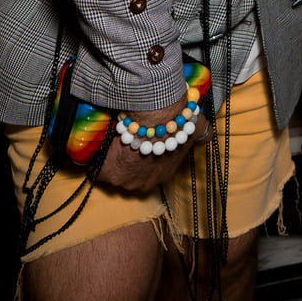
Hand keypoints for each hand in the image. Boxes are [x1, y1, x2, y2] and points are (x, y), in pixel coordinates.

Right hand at [96, 91, 211, 194]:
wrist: (156, 115)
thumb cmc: (178, 120)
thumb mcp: (196, 128)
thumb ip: (202, 134)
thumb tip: (206, 136)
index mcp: (163, 176)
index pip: (152, 170)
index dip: (148, 154)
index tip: (144, 141)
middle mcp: (142, 185)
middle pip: (132, 173)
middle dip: (129, 159)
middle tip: (129, 138)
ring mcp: (122, 182)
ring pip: (114, 170)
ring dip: (112, 157)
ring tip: (114, 138)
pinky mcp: (104, 174)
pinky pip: (95, 167)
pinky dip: (95, 158)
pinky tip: (97, 145)